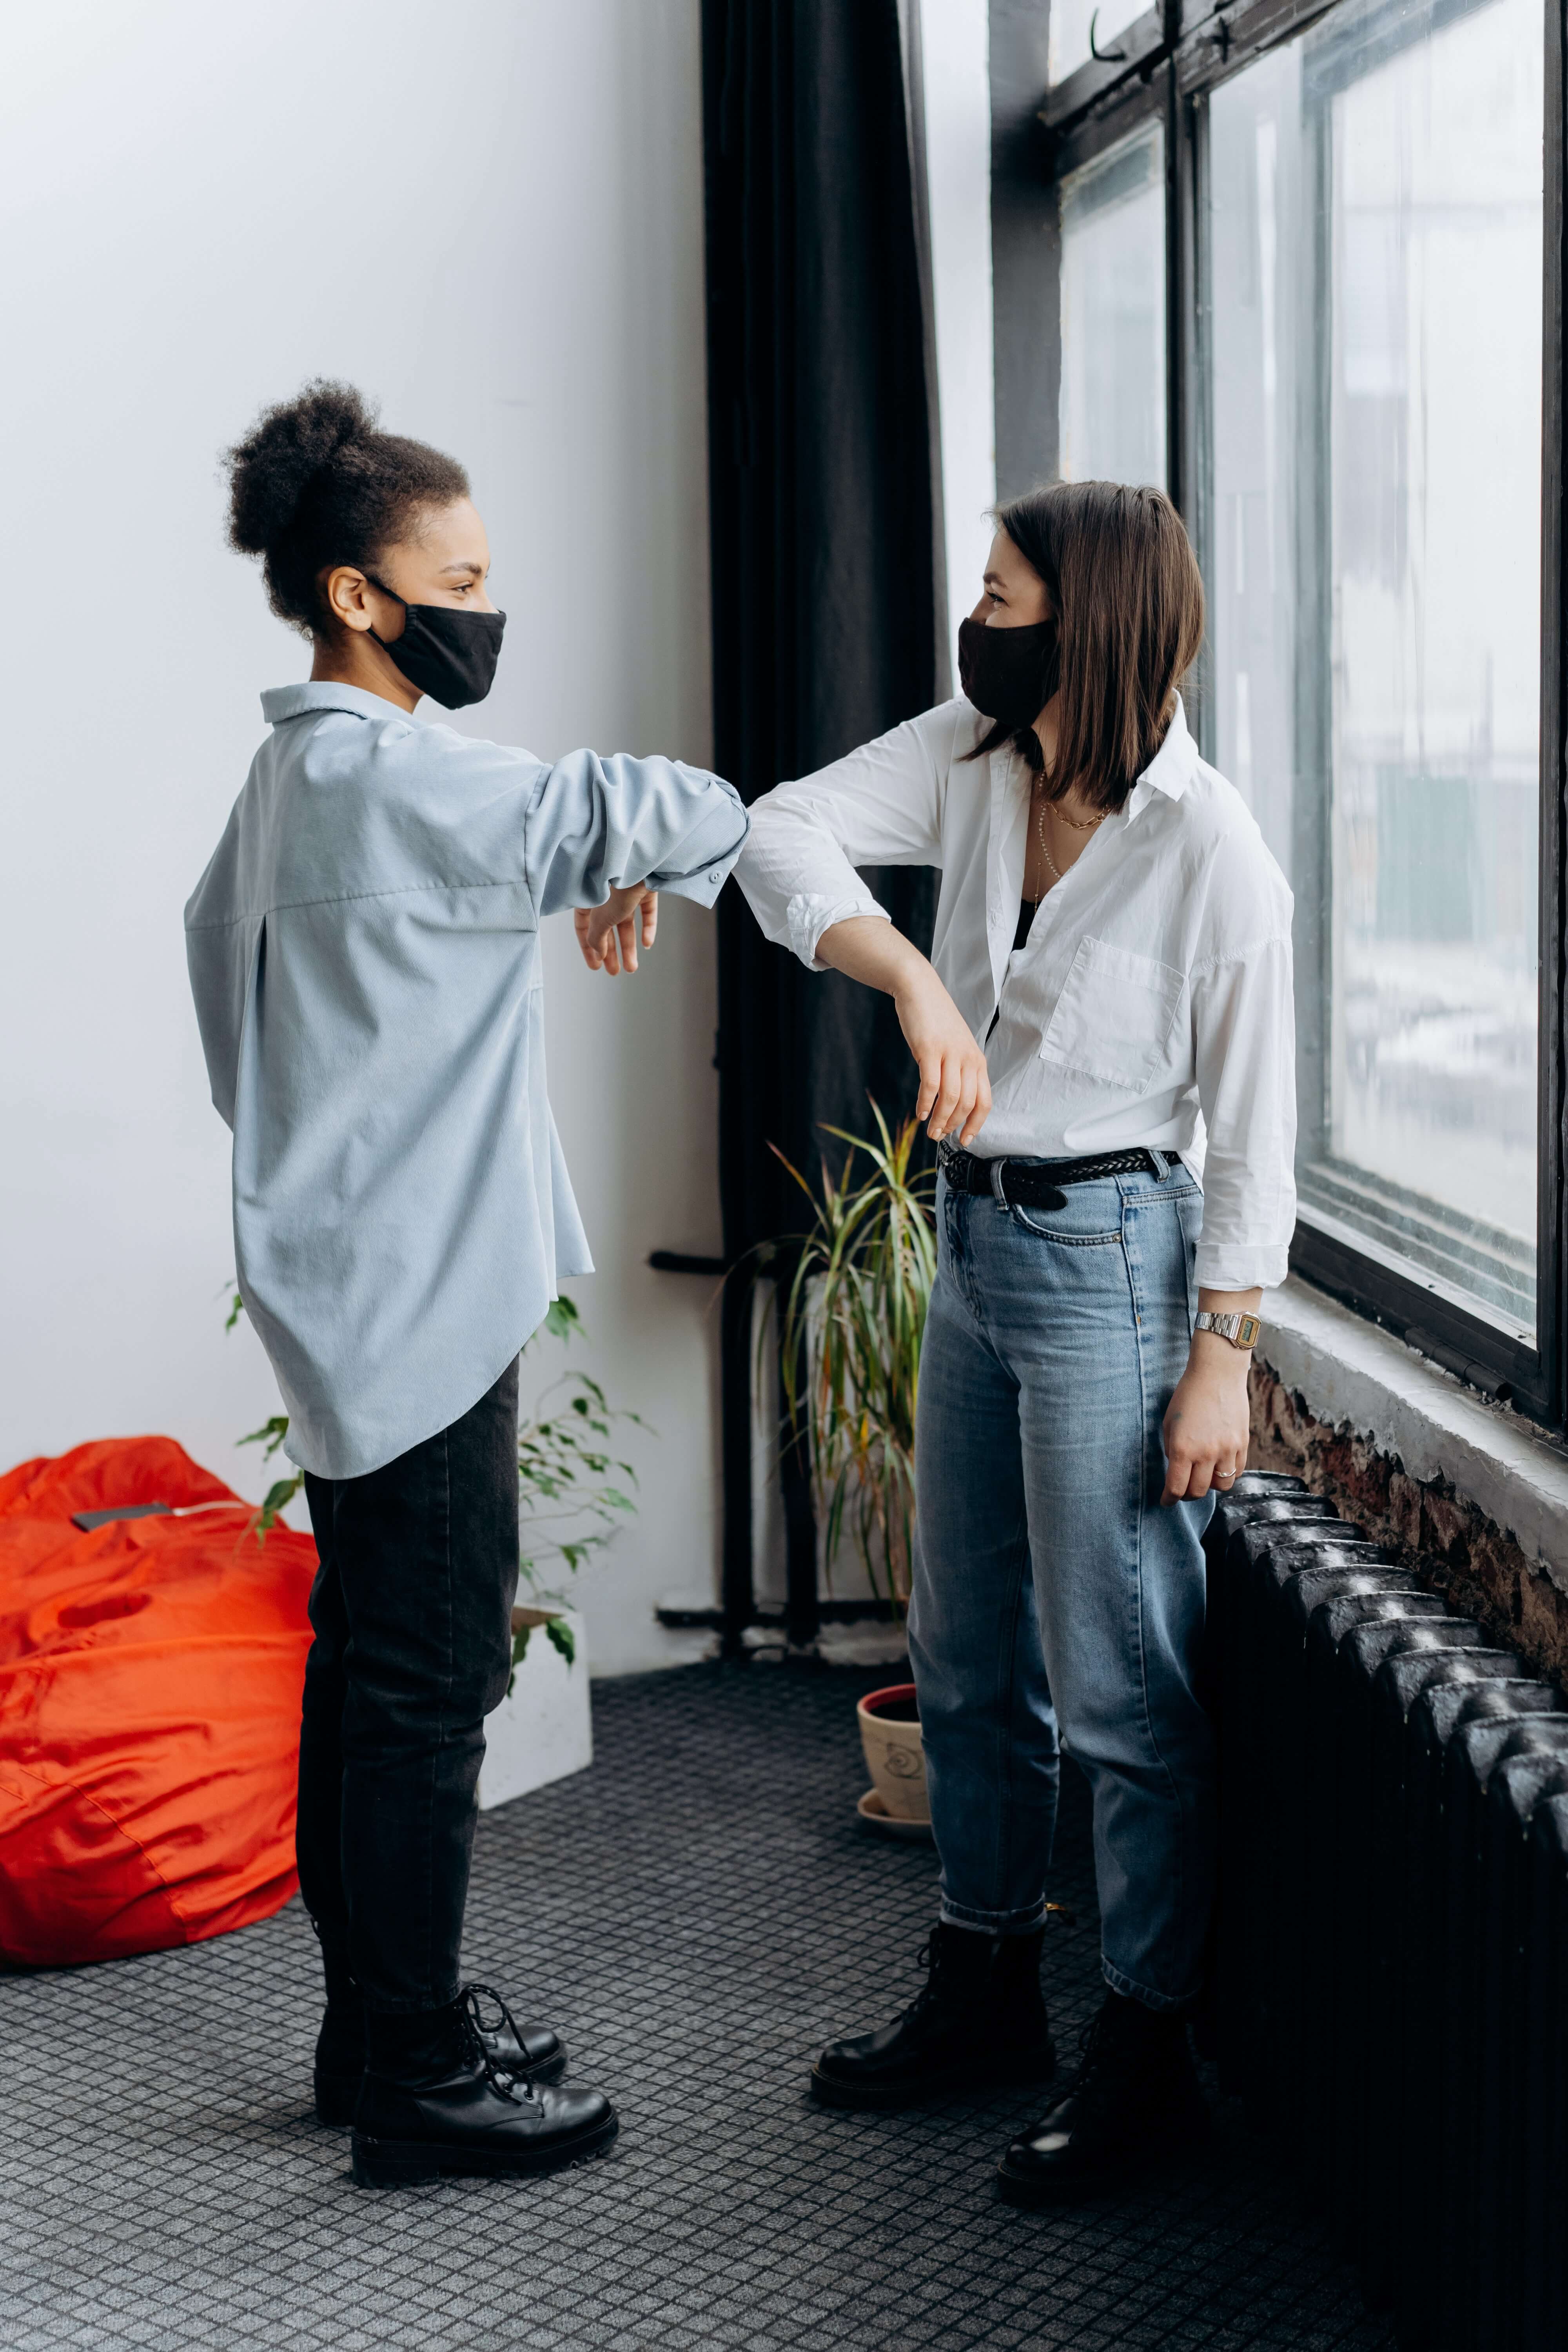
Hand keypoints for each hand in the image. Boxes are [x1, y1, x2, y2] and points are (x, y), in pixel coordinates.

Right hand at [575, 887, 657, 974]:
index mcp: (588, 899)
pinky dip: (647, 928)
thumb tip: (598, 952)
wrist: (640, 862)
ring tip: (632, 968)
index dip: (588, 948)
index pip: (583, 927)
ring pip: (627, 923)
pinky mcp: (645, 888)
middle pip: (606, 928)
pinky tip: (647, 944)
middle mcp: (606, 895)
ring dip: (629, 946)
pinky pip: (646, 912)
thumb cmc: (615, 886)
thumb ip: (596, 937)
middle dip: (611, 952)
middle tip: (614, 972)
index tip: (595, 966)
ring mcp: (627, 891)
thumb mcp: (600, 918)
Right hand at [894, 967, 991, 1145]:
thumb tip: (951, 1102)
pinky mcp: (930, 1049)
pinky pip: (930, 1084)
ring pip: (950, 1098)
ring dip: (940, 1119)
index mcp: (977, 1060)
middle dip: (953, 1125)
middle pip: (967, 1103)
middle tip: (938, 1136)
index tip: (965, 1140)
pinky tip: (920, 1112)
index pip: (984, 1101)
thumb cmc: (936, 1021)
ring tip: (930, 1130)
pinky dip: (925, 1102)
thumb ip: (958, 1070)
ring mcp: (950, 1053)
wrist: (920, 989)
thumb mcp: (956, 1046)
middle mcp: (968, 1058)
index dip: (976, 1124)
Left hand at [1161, 1333, 1251, 1504]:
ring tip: (1203, 1476)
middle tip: (1182, 1489)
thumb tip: (1178, 1470)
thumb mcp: (1169, 1423)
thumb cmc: (1187, 1396)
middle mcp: (1207, 1453)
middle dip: (1186, 1495)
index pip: (1176, 1488)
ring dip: (1209, 1486)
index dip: (1169, 1499)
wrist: (1217, 1374)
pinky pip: (1237, 1472)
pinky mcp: (1243, 1444)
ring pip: (1221, 1486)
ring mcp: (1228, 1450)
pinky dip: (1227, 1474)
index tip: (1166, 1501)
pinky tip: (1219, 1466)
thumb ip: (1173, 1450)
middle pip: (1198, 1491)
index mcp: (1183, 1448)